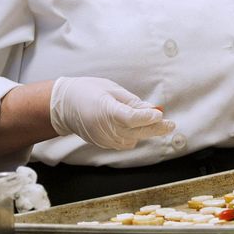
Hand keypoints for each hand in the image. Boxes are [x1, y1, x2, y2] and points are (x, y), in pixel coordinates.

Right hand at [49, 76, 174, 149]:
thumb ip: (132, 102)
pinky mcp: (103, 144)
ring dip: (144, 131)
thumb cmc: (88, 91)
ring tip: (151, 120)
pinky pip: (124, 142)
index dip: (147, 117)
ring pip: (132, 139)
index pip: (131, 118)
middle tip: (171, 125)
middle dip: (155, 129)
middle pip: (135, 132)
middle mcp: (104, 128)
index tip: (159, 114)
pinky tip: (134, 126)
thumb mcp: (111, 89)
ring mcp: (103, 139)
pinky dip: (132, 135)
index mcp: (106, 110)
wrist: (63, 105)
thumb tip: (152, 109)